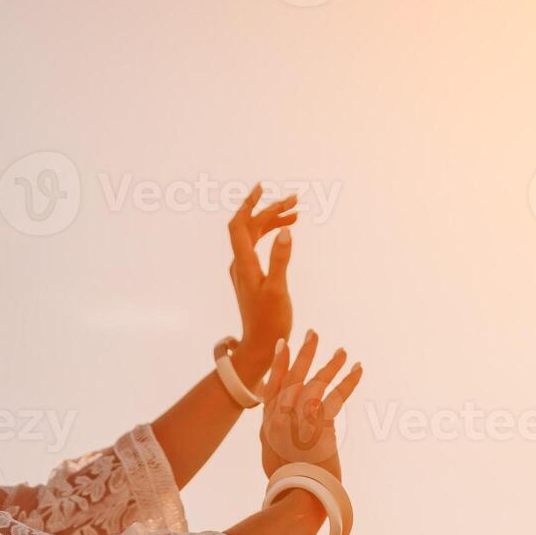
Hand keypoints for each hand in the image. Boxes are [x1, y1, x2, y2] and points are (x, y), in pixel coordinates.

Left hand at [227, 184, 297, 378]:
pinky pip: (258, 248)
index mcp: (244, 264)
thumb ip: (281, 259)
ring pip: (255, 237)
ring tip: (296, 214)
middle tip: (294, 201)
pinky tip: (287, 233)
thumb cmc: (270, 322)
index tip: (261, 188)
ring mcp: (244, 271)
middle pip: (250, 227)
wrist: (259, 346)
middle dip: (269, 211)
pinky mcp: (251, 277)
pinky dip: (271, 237)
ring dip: (272, 223)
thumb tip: (286, 231)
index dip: (248, 204)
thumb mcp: (278, 290)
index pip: (239, 226)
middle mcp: (240, 264)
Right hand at [260, 330, 363, 479]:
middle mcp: (279, 418)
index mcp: (267, 425)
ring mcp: (298, 420)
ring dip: (331, 365)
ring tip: (343, 351)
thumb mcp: (271, 456)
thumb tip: (275, 433)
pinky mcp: (318, 426)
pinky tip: (358, 369)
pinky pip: (336, 397)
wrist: (298, 497)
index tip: (284, 344)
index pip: (271, 386)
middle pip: (292, 377)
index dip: (278, 364)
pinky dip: (349, 382)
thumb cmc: (288, 483)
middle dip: (304, 353)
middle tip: (314, 333)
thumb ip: (272, 438)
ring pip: (315, 383)